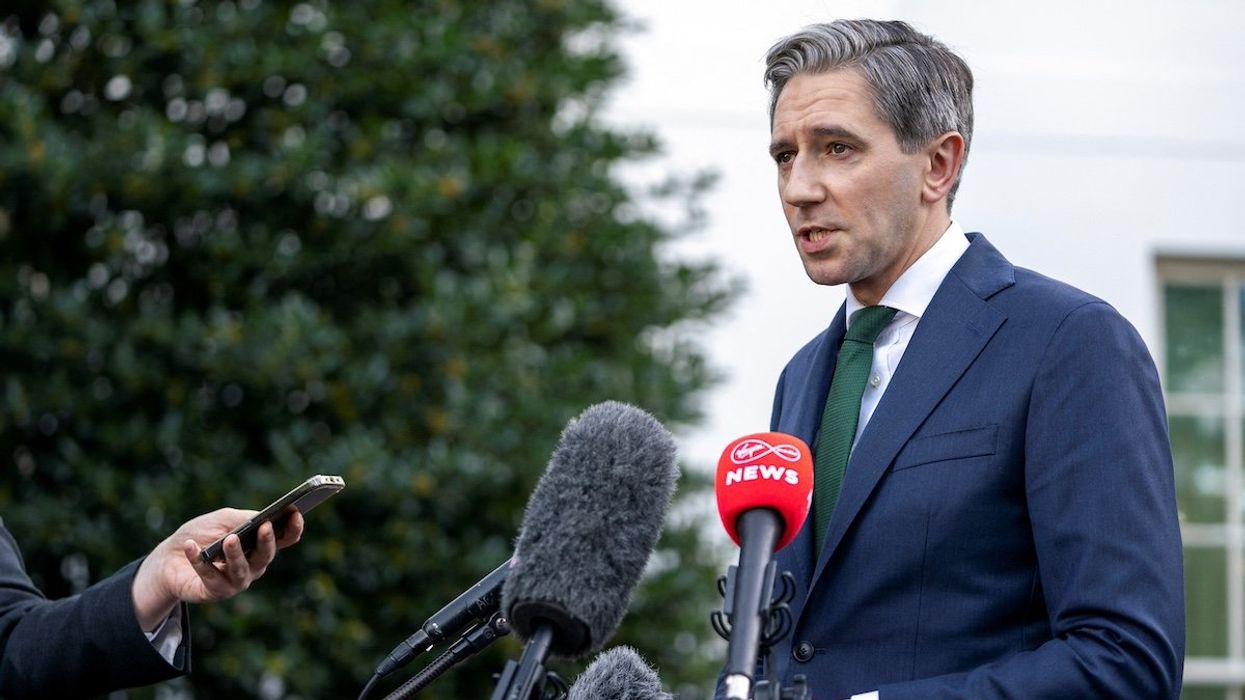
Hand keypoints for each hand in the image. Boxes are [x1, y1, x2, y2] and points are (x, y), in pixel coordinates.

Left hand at [131, 508, 303, 630]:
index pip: (284, 539)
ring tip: (229, 539)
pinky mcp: (214, 593)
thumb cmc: (201, 534)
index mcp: (259, 546)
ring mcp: (235, 582)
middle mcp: (253, 566)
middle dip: (267, 542)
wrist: (169, 557)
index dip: (293, 529)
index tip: (296, 514)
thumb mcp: (223, 519)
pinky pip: (210, 577)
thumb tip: (261, 518)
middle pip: (265, 557)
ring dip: (235, 555)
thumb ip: (242, 519)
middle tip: (265, 527)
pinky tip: (191, 546)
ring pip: (241, 571)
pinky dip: (199, 560)